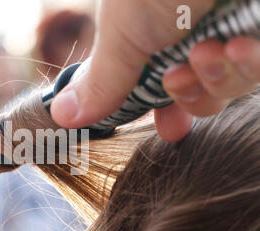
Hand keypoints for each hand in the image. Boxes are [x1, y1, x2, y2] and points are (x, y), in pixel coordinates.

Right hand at [50, 0, 259, 141]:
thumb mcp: (121, 34)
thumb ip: (99, 81)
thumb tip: (60, 115)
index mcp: (154, 38)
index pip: (161, 88)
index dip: (168, 112)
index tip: (171, 129)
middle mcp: (192, 36)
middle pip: (198, 94)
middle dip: (189, 96)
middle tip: (178, 77)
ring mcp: (229, 32)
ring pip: (229, 86)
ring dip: (215, 77)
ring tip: (207, 50)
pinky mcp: (258, 33)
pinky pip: (257, 69)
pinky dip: (247, 64)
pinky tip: (241, 45)